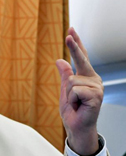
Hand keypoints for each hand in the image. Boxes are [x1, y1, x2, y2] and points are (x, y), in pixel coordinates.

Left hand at [56, 27, 103, 155]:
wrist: (76, 126)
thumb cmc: (72, 110)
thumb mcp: (64, 90)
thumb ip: (64, 75)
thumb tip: (59, 60)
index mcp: (86, 76)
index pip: (81, 57)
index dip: (76, 43)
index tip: (71, 29)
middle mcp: (94, 79)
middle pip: (81, 59)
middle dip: (74, 46)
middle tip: (69, 32)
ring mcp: (97, 87)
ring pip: (71, 81)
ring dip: (68, 94)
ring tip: (75, 103)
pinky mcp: (96, 95)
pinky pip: (74, 91)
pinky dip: (72, 100)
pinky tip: (78, 106)